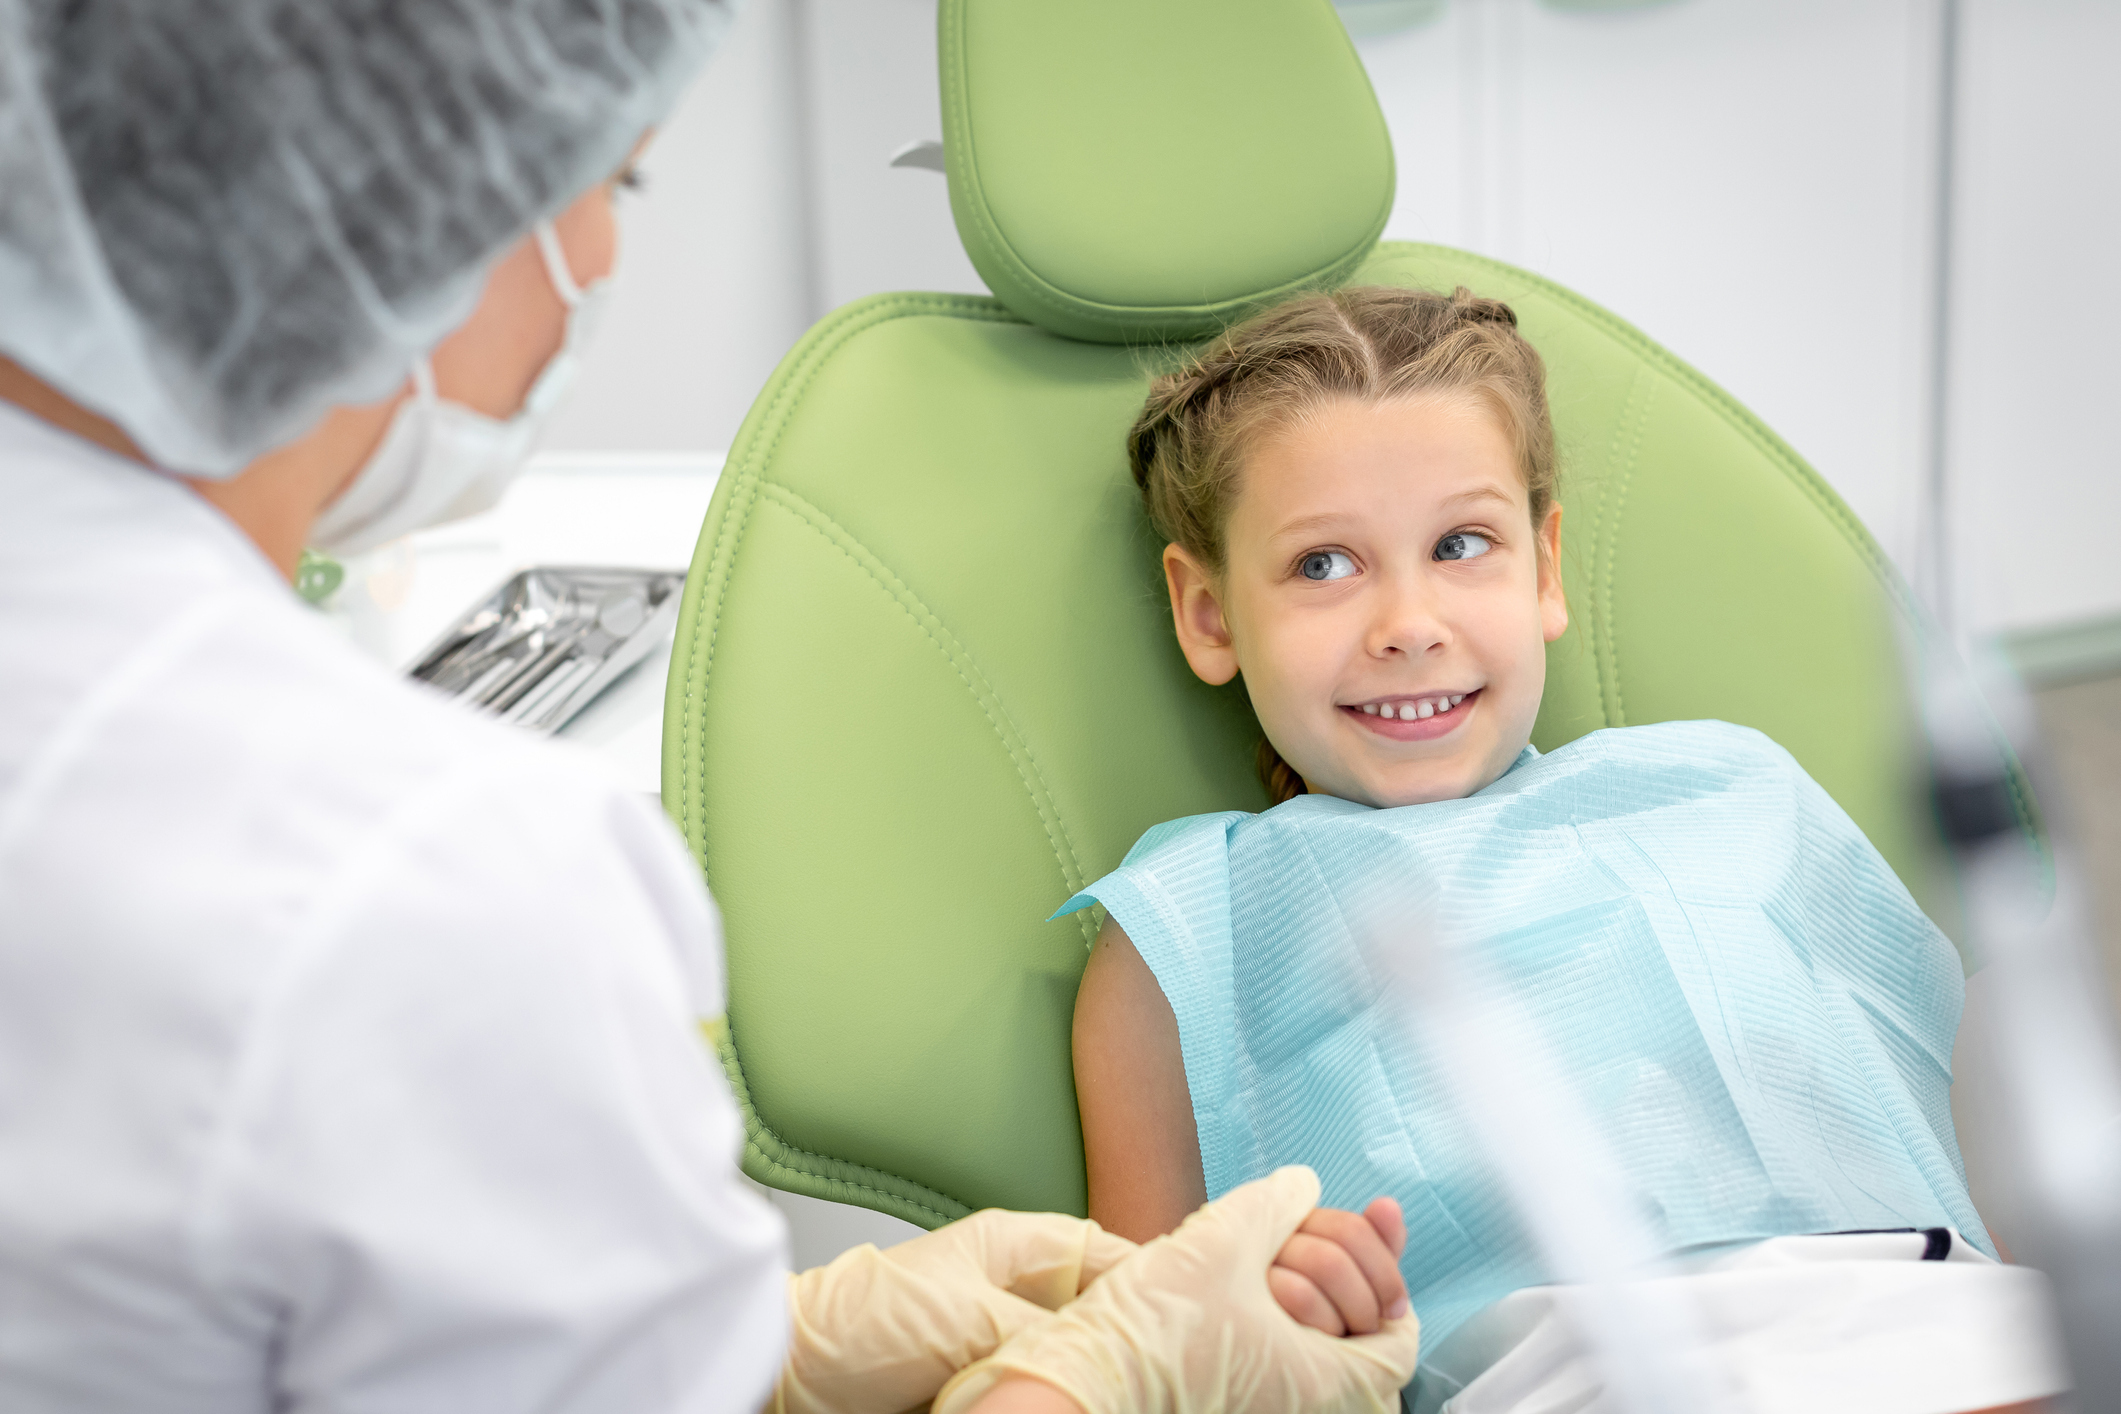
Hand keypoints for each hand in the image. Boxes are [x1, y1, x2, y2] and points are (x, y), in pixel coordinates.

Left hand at [773, 1208, 1135, 1413]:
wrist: (792, 1381)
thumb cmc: (858, 1326)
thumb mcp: (967, 1319)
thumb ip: (1042, 1331)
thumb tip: (1102, 1349)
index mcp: (1018, 1248)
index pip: (1109, 1256)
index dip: (1150, 1282)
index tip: (1187, 1316)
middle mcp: (1017, 1293)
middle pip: (1099, 1318)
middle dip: (1125, 1345)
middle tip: (1163, 1374)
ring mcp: (1001, 1345)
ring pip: (1071, 1363)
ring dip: (1089, 1382)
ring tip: (1120, 1395)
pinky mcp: (985, 1390)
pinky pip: (1039, 1396)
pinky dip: (1055, 1402)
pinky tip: (1075, 1405)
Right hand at [933, 1167, 1421, 1413]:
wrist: (1082, 1378)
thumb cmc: (1154, 1326)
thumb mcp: (1226, 1239)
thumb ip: (1280, 1202)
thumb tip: (1303, 1185)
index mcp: (1321, 1381)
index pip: (1398, 1346)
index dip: (1395, 1286)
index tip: (1380, 1246)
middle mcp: (1303, 1407)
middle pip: (1365, 1343)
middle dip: (1351, 1278)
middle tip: (1320, 1237)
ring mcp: (1265, 1410)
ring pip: (1321, 1351)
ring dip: (1312, 1293)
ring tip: (1275, 1254)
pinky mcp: (1231, 1403)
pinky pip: (1281, 1362)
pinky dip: (1280, 1317)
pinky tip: (1250, 1277)